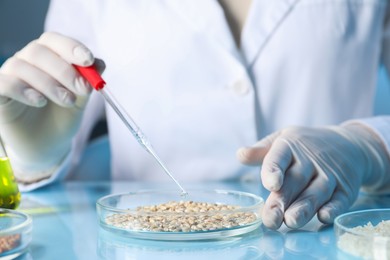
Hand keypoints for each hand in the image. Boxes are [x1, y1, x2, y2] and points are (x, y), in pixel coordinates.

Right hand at [0, 32, 103, 182]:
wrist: (47, 144)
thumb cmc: (62, 116)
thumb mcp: (80, 99)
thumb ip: (87, 81)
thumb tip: (100, 63)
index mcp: (48, 56)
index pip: (54, 41)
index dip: (71, 47)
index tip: (89, 60)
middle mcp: (26, 61)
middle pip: (39, 52)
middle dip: (65, 70)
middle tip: (83, 89)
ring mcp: (9, 75)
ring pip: (22, 67)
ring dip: (50, 84)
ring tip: (68, 101)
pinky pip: (4, 83)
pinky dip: (23, 90)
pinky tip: (40, 101)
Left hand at [237, 124, 389, 228]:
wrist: (349, 144)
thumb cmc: (304, 146)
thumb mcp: (282, 140)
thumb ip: (261, 151)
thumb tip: (240, 155)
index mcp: (290, 145)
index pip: (279, 157)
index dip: (274, 170)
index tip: (270, 185)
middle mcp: (311, 160)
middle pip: (295, 181)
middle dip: (282, 200)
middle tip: (270, 219)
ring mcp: (330, 175)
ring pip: (316, 192)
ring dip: (304, 208)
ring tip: (291, 221)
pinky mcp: (346, 189)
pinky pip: (340, 200)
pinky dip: (333, 208)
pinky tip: (323, 217)